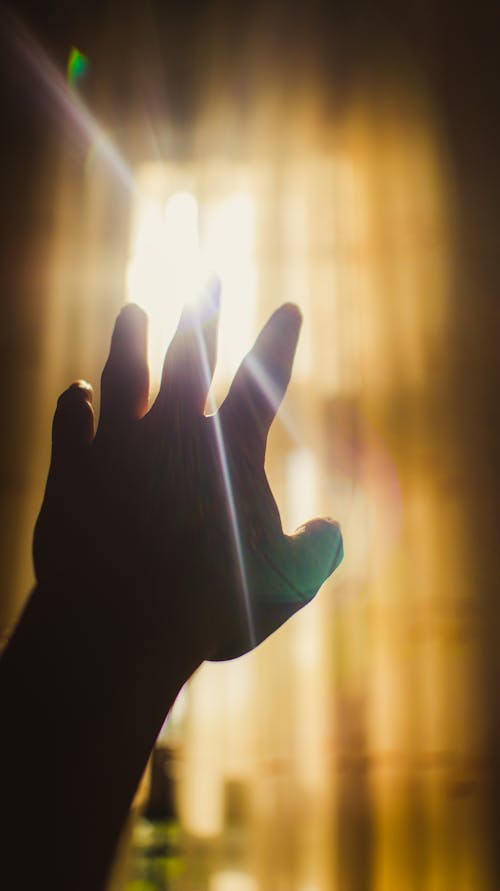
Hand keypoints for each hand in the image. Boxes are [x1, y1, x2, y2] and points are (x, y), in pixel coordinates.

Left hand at [34, 286, 341, 669]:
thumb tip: (333, 528)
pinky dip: (75, 403)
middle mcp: (174, 430)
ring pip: (125, 370)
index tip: (289, 309)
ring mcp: (119, 442)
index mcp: (231, 451)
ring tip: (134, 311)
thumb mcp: (289, 584)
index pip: (264, 381)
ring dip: (131, 337)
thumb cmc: (214, 605)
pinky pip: (72, 419)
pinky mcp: (73, 467)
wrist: (121, 622)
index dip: (279, 342)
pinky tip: (78, 392)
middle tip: (208, 276)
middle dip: (203, 311)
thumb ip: (320, 550)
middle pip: (191, 353)